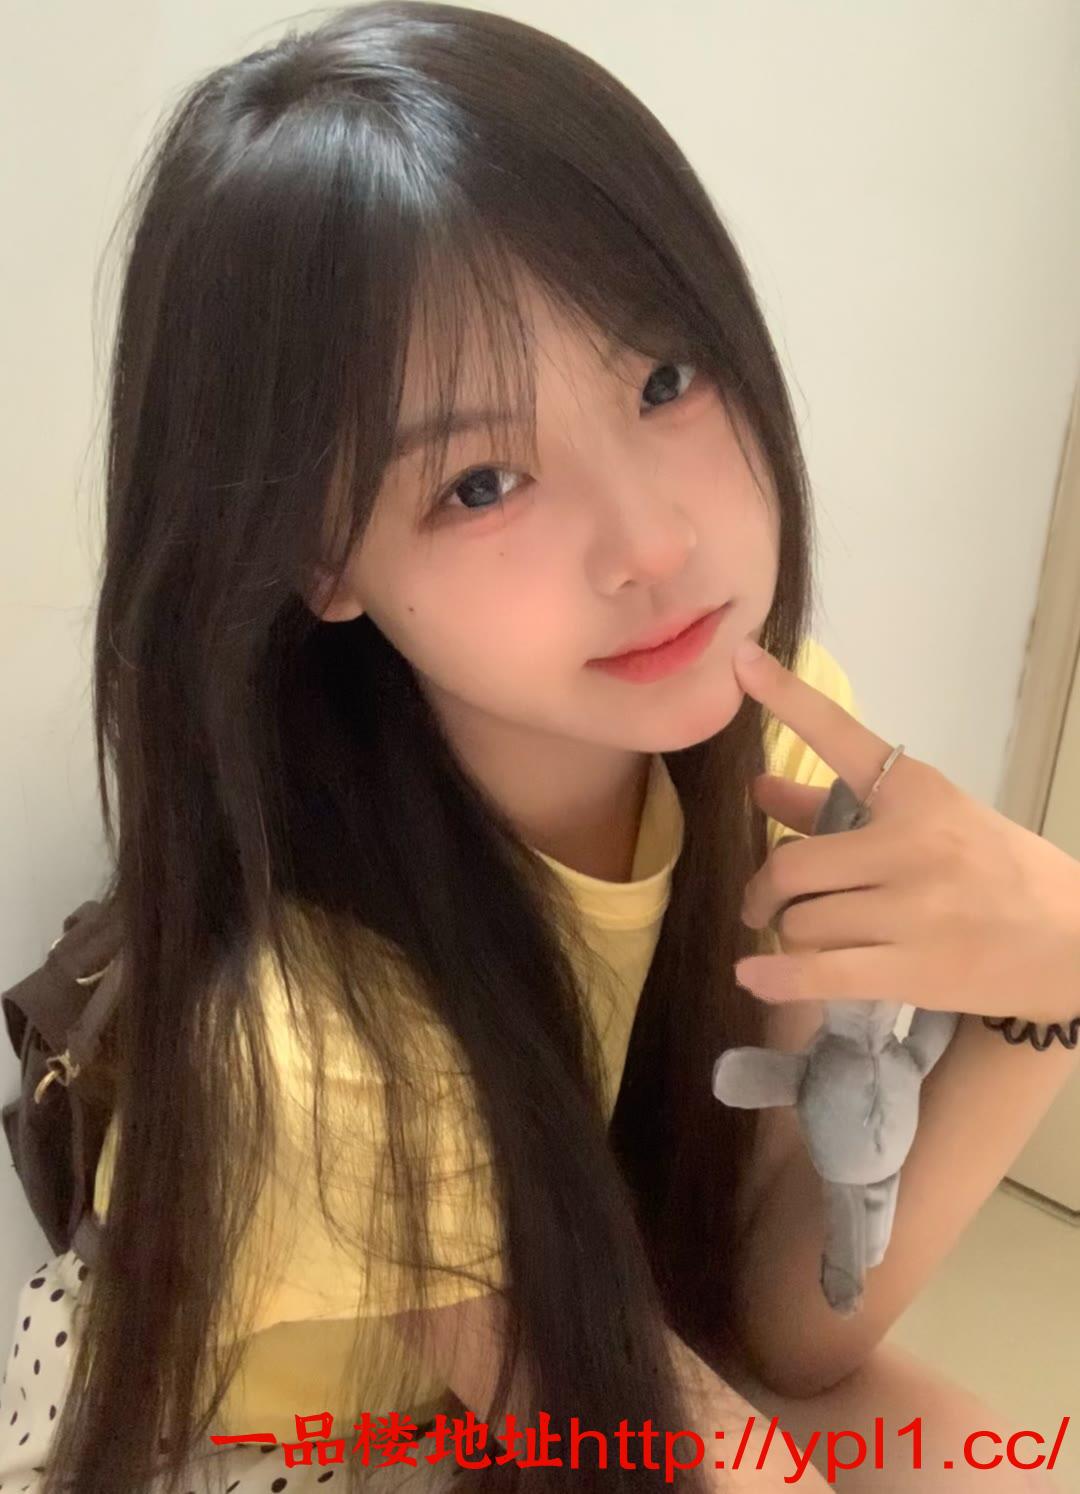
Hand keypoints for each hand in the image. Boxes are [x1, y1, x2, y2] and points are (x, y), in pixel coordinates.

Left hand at [730, 638, 1079, 1025]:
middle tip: (763, 904)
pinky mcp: (915, 969)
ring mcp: (914, 909)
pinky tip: (751, 975)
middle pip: (792, 865)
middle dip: (765, 890)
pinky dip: (776, 977)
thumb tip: (758, 787)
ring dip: (789, 935)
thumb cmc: (998, 872)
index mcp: (918, 793)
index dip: (786, 697)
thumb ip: (836, 805)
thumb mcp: (931, 818)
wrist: (1077, 942)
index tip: (742, 661)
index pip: (841, 736)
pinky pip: (821, 973)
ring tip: (804, 941)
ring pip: (801, 923)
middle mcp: (912, 843)